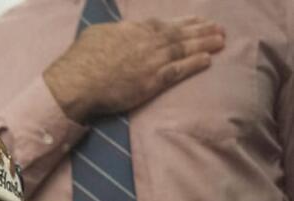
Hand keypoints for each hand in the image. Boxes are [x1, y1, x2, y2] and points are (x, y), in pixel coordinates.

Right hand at [43, 16, 224, 122]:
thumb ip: (114, 31)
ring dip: (205, 43)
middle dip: (202, 30)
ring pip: (185, 48)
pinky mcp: (153, 80)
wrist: (77, 82)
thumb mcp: (96, 33)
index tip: (197, 20)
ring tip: (221, 40)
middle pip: (181, 34)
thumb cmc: (80, 59)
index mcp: (135, 29)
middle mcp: (149, 41)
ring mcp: (153, 60)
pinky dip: (195, 63)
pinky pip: (180, 70)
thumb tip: (119, 30)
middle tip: (219, 28)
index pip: (165, 23)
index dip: (184, 22)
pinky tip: (208, 59)